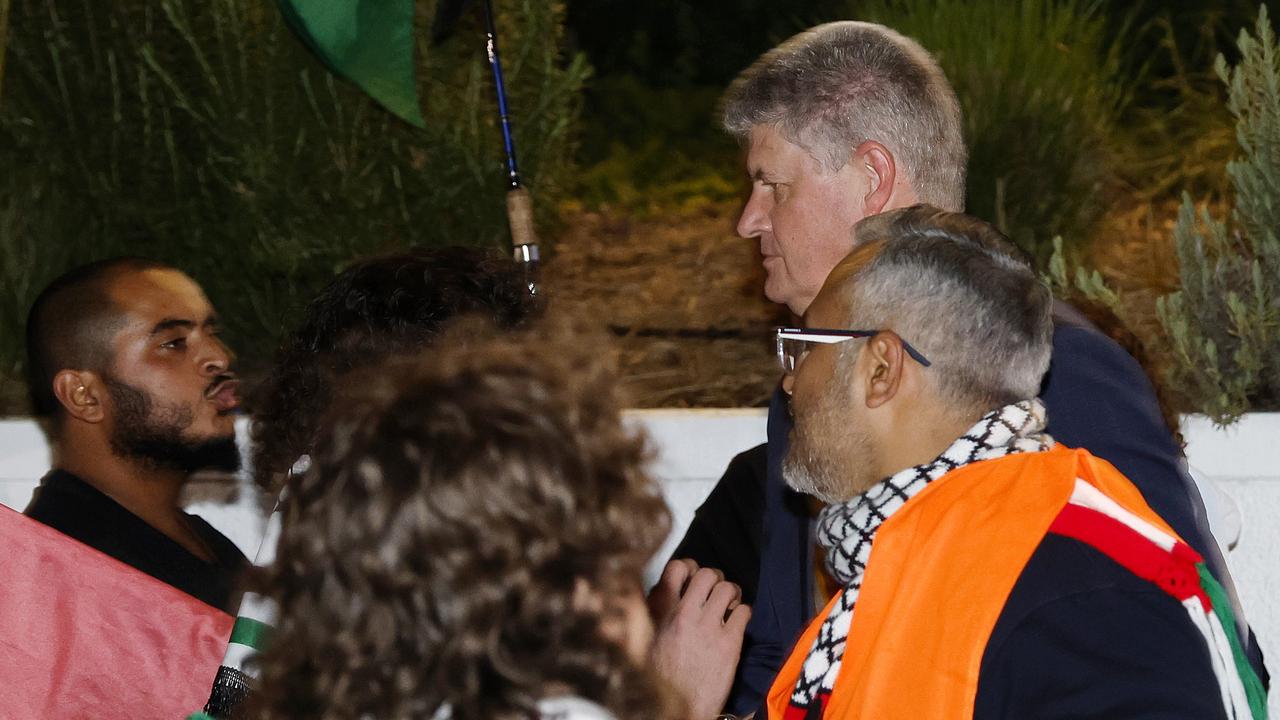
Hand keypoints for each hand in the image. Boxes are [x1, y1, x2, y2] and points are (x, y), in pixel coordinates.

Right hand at [648, 560, 750, 718]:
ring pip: (728, 589)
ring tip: (729, 604)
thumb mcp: (644, 639)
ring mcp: (709, 628)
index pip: (676, 568)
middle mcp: (685, 615)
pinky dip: (743, 613)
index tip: (692, 576)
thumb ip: (651, 614)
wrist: (680, 708)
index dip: (688, 567)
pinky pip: (744, 612)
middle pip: (707, 574)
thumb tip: (656, 593)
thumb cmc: (661, 678)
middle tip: (715, 590)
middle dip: (714, 579)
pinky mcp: (730, 643)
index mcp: (661, 613)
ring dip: (732, 594)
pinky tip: (736, 623)